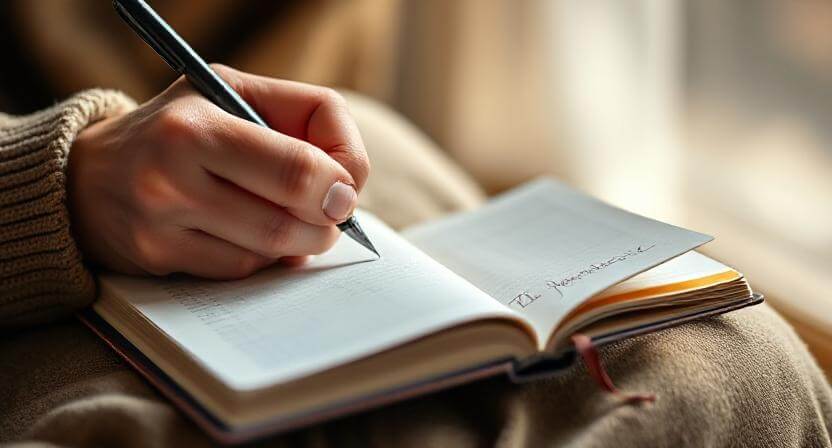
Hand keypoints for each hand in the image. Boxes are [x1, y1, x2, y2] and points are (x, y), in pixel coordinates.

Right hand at [67, 65, 368, 278]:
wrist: (89, 174)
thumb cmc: (180, 126)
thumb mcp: (232, 92)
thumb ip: (302, 117)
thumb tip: (346, 188)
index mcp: (197, 125)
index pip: (299, 169)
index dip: (340, 184)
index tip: (346, 189)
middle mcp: (170, 174)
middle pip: (289, 219)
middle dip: (327, 222)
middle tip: (332, 214)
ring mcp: (160, 223)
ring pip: (269, 250)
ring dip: (300, 242)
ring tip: (297, 221)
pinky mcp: (157, 258)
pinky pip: (240, 270)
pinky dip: (262, 257)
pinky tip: (253, 236)